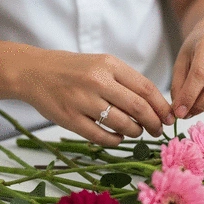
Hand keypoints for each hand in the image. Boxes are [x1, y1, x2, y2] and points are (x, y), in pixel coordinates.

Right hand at [15, 49, 173, 145]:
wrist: (34, 72)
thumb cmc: (74, 69)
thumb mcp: (102, 64)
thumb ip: (126, 81)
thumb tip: (154, 105)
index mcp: (109, 64)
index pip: (146, 88)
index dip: (162, 106)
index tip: (169, 117)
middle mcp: (97, 81)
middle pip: (138, 108)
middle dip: (154, 123)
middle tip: (158, 130)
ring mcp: (82, 101)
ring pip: (122, 124)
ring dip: (136, 132)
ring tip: (137, 131)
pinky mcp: (70, 119)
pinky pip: (102, 136)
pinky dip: (116, 140)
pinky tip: (119, 136)